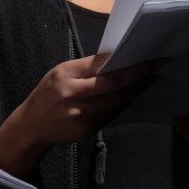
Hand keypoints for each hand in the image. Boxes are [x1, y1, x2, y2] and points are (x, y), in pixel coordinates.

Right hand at [0, 53, 159, 175]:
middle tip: (156, 68)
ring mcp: (80, 115)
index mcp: (65, 76)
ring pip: (116, 101)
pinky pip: (110, 115)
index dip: (126, 62)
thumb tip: (116, 60)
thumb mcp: (60, 74)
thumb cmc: (48, 94)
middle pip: (113, 85)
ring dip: (134, 92)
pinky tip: (130, 98)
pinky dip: (122, 106)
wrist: (31, 125)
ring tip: (147, 82)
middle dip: (138, 76)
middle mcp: (72, 95)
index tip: (147, 58)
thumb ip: (85, 68)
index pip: (102, 66)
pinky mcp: (87, 130)